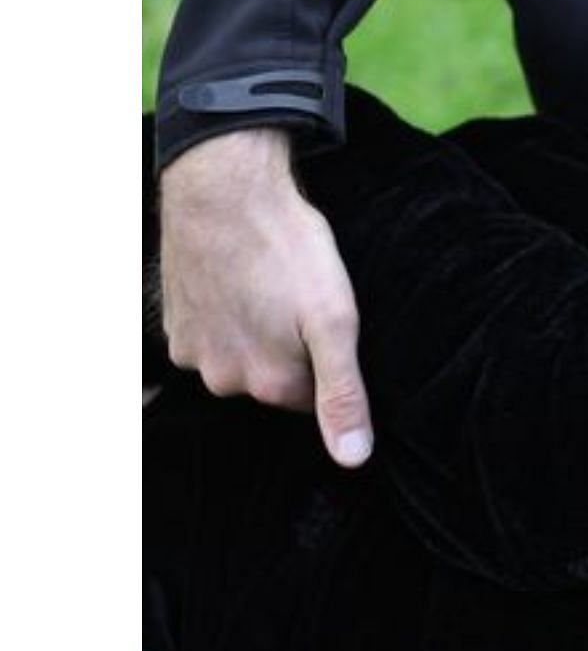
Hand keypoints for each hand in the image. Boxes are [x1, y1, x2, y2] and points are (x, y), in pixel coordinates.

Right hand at [158, 127, 373, 466]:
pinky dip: (224, 315)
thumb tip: (352, 459)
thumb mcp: (335, 321)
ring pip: (238, 357)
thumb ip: (342, 394)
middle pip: (272, 380)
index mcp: (270, 383)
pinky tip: (237, 281)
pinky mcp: (173, 324)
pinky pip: (209, 335)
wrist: (225, 191)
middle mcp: (224, 379)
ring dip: (254, 331)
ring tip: (267, 286)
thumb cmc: (288, 251)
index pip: (310, 398)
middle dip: (288, 349)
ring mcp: (192, 351)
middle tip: (295, 299)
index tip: (323, 325)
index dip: (323, 362)